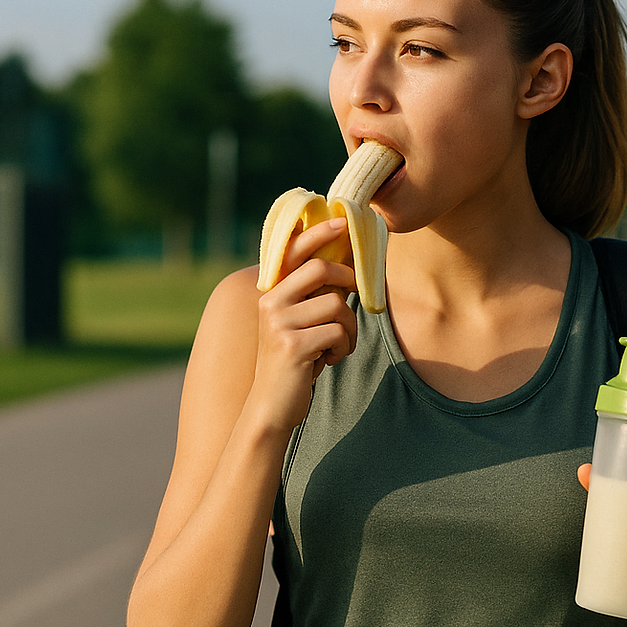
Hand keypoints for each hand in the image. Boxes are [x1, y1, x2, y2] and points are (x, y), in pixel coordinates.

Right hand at [250, 216, 357, 433]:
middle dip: (348, 280)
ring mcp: (280, 323)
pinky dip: (344, 348)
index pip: (294, 252)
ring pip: (337, 306)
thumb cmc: (294, 361)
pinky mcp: (293, 345)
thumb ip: (312, 297)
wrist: (271, 406)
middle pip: (321, 269)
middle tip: (356, 296)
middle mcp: (271, 302)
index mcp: (271, 293)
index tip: (340, 220)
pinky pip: (337, 332)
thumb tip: (344, 269)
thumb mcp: (298, 323)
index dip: (318, 233)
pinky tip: (330, 360)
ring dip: (348, 329)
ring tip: (337, 346)